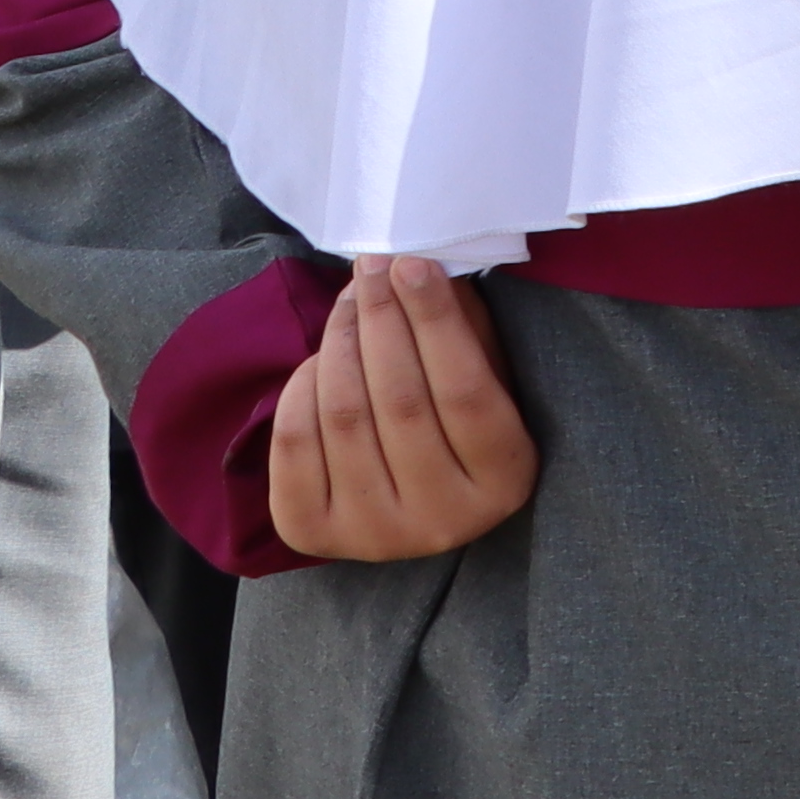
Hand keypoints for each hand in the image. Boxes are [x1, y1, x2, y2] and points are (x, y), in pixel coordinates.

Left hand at [269, 256, 539, 560]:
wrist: (403, 500)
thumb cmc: (454, 423)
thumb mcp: (485, 379)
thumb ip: (462, 332)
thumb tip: (419, 268)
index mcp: (504, 482)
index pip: (465, 391)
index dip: (434, 321)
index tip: (411, 264)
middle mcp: (442, 522)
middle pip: (400, 400)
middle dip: (380, 319)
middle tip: (371, 268)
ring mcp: (373, 534)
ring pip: (343, 415)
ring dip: (340, 341)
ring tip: (348, 302)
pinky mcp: (312, 531)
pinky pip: (295, 440)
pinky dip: (301, 386)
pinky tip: (321, 359)